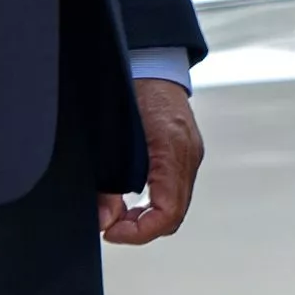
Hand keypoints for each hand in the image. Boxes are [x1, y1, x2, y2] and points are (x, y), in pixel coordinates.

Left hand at [104, 78, 204, 245]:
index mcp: (171, 150)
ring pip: (177, 206)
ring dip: (147, 217)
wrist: (151, 61)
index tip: (111, 231)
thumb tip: (103, 218)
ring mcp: (191, 154)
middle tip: (110, 225)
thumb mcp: (110, 138)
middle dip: (140, 229)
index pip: (167, 213)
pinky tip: (132, 198)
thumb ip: (106, 181)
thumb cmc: (129, 89)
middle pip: (174, 215)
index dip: (138, 233)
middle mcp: (188, 155)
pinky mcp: (187, 153)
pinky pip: (176, 190)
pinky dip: (154, 202)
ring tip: (117, 214)